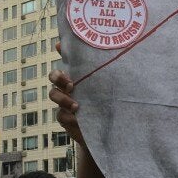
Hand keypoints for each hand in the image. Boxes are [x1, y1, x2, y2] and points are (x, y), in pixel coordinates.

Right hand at [48, 42, 113, 177]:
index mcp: (80, 77)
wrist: (109, 131)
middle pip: (54, 76)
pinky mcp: (66, 119)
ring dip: (62, 99)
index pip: (68, 60)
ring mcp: (65, 103)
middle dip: (58, 76)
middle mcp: (69, 88)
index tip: (59, 45)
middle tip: (71, 84)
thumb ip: (113, 76)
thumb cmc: (111, 106)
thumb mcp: (113, 90)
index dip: (62, 51)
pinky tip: (77, 119)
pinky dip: (68, 117)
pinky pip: (60, 115)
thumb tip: (124, 55)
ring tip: (76, 106)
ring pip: (53, 94)